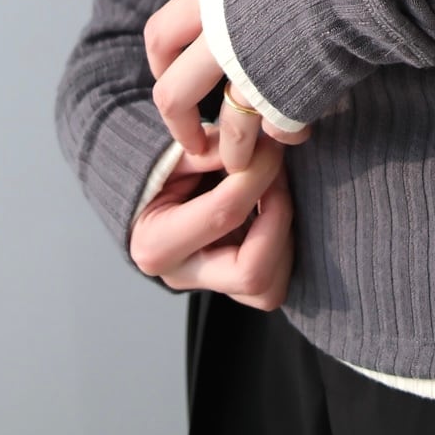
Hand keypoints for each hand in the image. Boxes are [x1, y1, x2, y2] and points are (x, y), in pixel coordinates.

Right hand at [128, 124, 295, 308]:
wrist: (149, 204)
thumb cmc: (160, 178)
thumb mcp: (175, 157)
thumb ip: (210, 151)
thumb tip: (252, 148)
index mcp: (157, 244)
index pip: (224, 214)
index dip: (257, 175)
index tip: (270, 147)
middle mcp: (183, 276)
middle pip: (251, 273)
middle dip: (278, 219)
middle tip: (278, 175)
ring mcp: (210, 288)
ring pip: (269, 287)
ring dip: (284, 235)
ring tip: (276, 191)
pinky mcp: (232, 287)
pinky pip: (274, 283)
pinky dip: (283, 247)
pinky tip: (273, 211)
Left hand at [144, 0, 311, 173]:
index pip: (160, 36)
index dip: (161, 64)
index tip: (171, 76)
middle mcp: (220, 36)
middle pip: (173, 95)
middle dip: (180, 127)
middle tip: (195, 142)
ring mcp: (252, 71)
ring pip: (228, 128)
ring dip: (232, 152)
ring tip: (242, 162)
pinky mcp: (288, 98)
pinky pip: (276, 132)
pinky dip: (285, 137)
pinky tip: (298, 132)